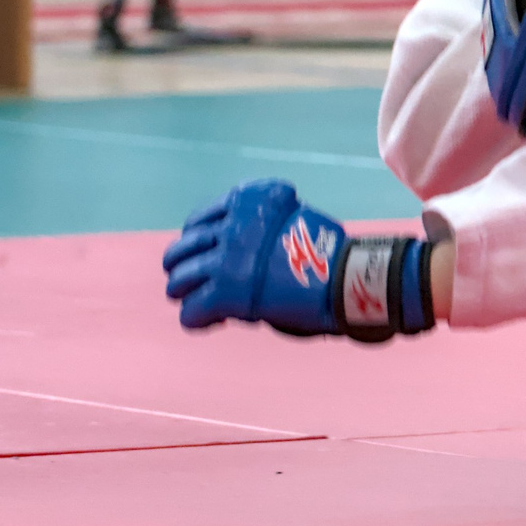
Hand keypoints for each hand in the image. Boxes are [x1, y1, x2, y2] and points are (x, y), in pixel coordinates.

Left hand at [162, 179, 344, 333]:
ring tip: (196, 302)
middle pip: (181, 250)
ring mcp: (225, 261)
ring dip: (185, 293)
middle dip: (180, 267)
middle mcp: (231, 228)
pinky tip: (210, 321)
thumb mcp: (293, 221)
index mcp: (248, 204)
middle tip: (189, 281)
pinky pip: (192, 310)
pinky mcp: (225, 292)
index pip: (198, 221)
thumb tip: (249, 252)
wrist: (346, 278)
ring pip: (179, 280)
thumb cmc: (330, 254)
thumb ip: (262, 230)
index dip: (197, 239)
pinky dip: (196, 319)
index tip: (208, 252)